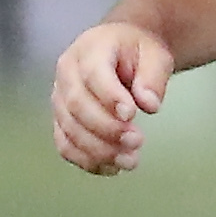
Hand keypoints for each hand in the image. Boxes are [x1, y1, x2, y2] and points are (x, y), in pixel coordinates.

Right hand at [52, 19, 171, 173]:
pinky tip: (113, 167)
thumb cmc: (137, 51)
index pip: (93, 73)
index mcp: (90, 49)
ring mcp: (60, 98)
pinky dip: (87, 161)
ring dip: (99, 150)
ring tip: (130, 160)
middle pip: (76, 105)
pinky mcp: (62, 120)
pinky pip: (66, 145)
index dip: (110, 97)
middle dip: (106, 129)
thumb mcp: (155, 55)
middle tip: (137, 141)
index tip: (132, 114)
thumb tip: (149, 104)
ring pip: (69, 129)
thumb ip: (153, 76)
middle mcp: (67, 73)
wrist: (122, 51)